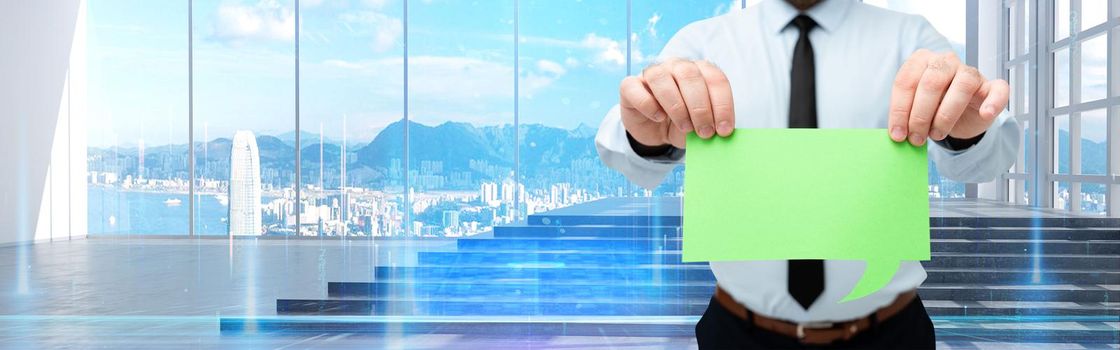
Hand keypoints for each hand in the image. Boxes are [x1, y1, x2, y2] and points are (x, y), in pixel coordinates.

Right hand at [619, 59, 734, 148]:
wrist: (655, 131)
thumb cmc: (682, 123)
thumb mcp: (700, 126)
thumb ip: (711, 125)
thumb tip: (722, 135)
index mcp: (699, 70)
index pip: (715, 79)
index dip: (722, 105)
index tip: (724, 130)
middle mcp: (676, 66)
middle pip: (689, 75)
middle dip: (700, 107)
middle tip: (705, 132)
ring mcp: (652, 73)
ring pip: (662, 78)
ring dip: (677, 106)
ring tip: (685, 127)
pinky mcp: (630, 86)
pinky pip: (635, 88)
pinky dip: (648, 104)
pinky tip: (658, 117)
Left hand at [888, 49, 1008, 145]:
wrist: (960, 116)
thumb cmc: (932, 109)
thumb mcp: (914, 110)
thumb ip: (905, 116)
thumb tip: (896, 135)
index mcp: (921, 61)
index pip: (905, 81)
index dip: (900, 110)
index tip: (897, 135)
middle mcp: (945, 61)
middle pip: (931, 83)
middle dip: (920, 115)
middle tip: (916, 138)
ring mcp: (970, 71)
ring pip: (962, 86)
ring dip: (946, 115)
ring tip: (936, 134)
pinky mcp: (991, 86)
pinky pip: (998, 89)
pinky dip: (993, 102)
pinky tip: (985, 114)